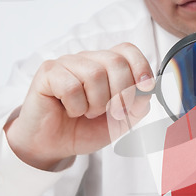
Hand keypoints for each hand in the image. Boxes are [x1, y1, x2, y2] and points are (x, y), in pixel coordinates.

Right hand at [4, 43, 154, 169]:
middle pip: (115, 61)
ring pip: (94, 74)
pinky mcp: (48, 73)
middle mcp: (88, 60)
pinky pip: (71, 86)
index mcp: (107, 66)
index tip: (146, 87)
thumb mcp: (122, 121)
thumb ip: (138, 104)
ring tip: (87, 112)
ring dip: (96, 103)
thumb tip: (148, 89)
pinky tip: (71, 111)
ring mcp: (67, 64)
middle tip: (114, 112)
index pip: (128, 50)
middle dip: (121, 93)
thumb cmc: (86, 128)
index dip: (141, 67)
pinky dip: (76, 106)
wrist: (55, 145)